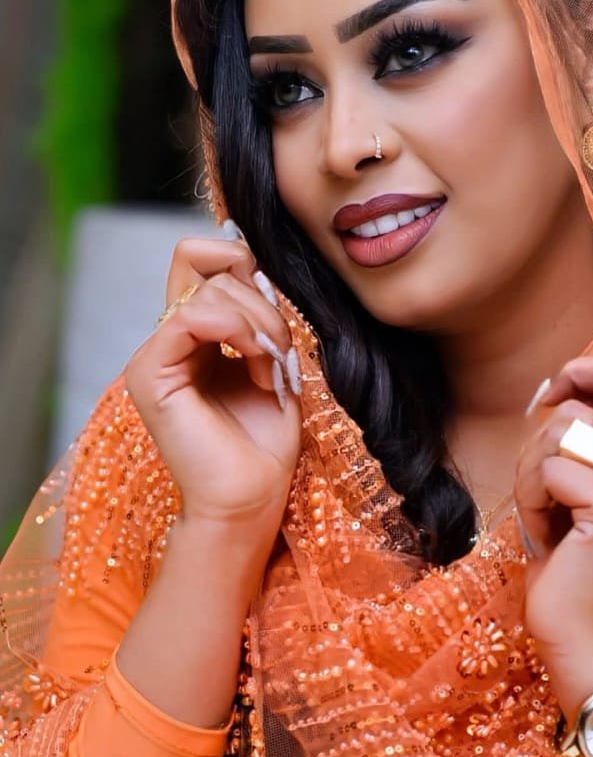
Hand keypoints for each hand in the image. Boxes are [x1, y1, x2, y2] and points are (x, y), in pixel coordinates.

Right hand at [123, 227, 301, 536]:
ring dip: (259, 322)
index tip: (277, 307)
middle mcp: (169, 340)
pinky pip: (190, 317)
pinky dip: (236, 329)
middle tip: (279, 348)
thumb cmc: (265, 442)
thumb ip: (257, 313)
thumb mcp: (272, 361)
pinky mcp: (150, 372)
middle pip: (204, 262)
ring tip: (271, 366)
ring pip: (207, 289)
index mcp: (195, 334)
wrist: (252, 498)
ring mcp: (154, 354)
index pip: (203, 258)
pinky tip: (257, 363)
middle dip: (260, 297)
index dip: (243, 263)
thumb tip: (253, 260)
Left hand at [514, 356, 592, 660]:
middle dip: (540, 448)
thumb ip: (583, 438)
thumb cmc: (572, 559)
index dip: (584, 371)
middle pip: (578, 409)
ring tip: (549, 518)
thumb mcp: (579, 485)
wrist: (584, 632)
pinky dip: (533, 503)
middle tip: (545, 497)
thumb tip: (558, 392)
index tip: (553, 394)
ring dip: (534, 477)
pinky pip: (550, 470)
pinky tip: (550, 538)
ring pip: (561, 434)